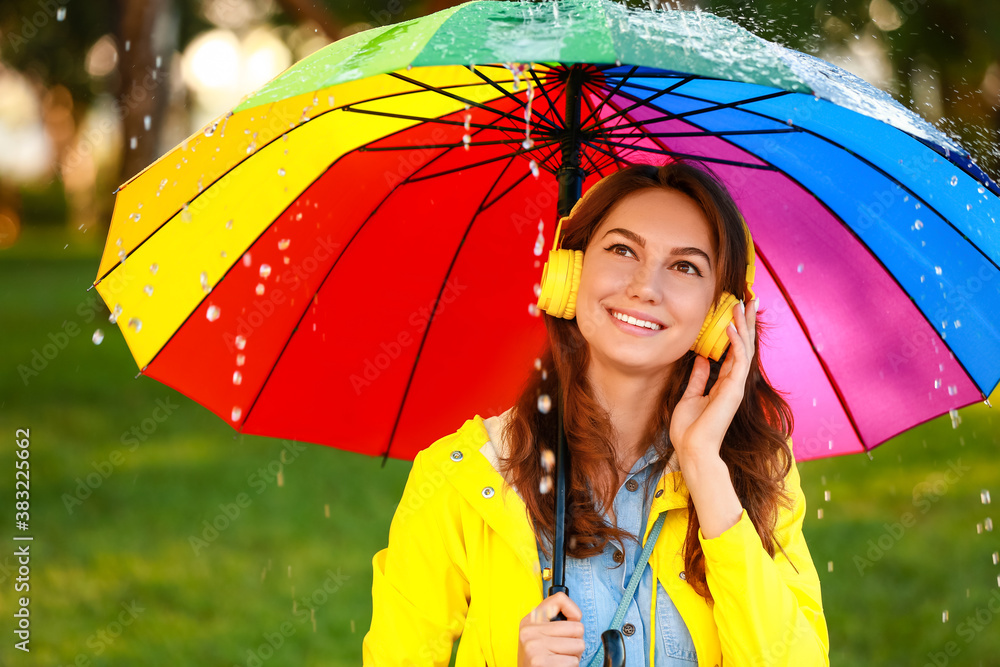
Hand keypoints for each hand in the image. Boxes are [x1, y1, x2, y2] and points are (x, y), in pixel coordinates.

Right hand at [517, 592, 584, 665]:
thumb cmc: (539, 658)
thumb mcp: (540, 634)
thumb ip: (554, 622)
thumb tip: (577, 617)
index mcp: (531, 619)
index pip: (559, 599)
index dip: (573, 611)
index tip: (572, 622)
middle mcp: (530, 630)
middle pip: (577, 627)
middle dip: (576, 641)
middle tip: (565, 649)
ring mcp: (534, 646)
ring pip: (579, 645)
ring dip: (574, 656)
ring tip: (561, 658)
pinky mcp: (540, 662)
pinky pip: (573, 661)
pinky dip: (570, 666)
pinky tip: (558, 666)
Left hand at [670, 297, 757, 465]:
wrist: (692, 449)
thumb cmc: (689, 429)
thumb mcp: (690, 397)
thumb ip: (698, 378)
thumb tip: (702, 359)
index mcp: (723, 384)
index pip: (733, 352)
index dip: (736, 331)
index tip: (736, 312)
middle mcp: (733, 383)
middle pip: (744, 346)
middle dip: (746, 322)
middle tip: (749, 300)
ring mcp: (735, 386)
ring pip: (745, 349)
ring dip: (744, 325)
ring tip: (743, 304)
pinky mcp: (734, 389)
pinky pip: (739, 360)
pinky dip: (736, 342)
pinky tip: (731, 326)